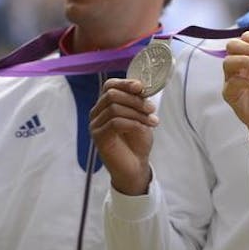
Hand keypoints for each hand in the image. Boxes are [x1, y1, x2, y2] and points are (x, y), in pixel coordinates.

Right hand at [89, 78, 157, 195]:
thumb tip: (141, 86)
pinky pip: (115, 123)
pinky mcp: (98, 137)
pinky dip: (133, 123)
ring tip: (153, 121)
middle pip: (111, 94)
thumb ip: (138, 102)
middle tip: (151, 108)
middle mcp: (97, 113)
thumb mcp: (141, 116)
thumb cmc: (137, 141)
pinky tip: (144, 128)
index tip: (141, 87)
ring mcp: (95, 125)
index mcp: (106, 105)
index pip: (109, 85)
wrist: (136, 166)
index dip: (125, 83)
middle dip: (135, 99)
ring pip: (114, 108)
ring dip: (137, 112)